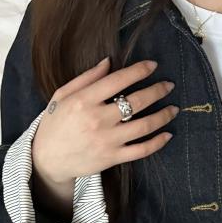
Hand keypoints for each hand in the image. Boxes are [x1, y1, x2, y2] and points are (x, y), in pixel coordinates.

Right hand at [32, 57, 179, 184]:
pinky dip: (157, 143)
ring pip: (144, 126)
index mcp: (85, 100)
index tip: (153, 65)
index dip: (139, 71)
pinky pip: (141, 150)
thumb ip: (86, 78)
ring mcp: (108, 140)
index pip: (119, 80)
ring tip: (174, 109)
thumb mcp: (63, 95)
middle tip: (169, 85)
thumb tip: (109, 62)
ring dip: (163, 116)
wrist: (47, 160)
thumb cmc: (55, 124)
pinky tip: (167, 135)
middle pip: (137, 101)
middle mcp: (99, 119)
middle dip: (157, 91)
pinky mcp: (113, 158)